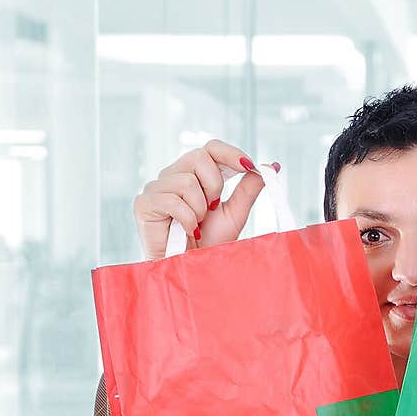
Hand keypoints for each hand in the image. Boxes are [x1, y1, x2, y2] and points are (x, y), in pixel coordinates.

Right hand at [132, 139, 279, 259]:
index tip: (249, 166)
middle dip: (214, 185)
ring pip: (186, 181)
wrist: (192, 268)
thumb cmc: (210, 243)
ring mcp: (156, 188)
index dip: (230, 153)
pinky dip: (187, 219)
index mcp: (194, 174)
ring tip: (196, 224)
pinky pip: (172, 200)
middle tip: (212, 208)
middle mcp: (173, 175)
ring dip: (199, 208)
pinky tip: (187, 231)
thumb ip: (249, 188)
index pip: (210, 148)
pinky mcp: (144, 203)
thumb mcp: (235, 212)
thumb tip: (272, 166)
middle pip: (198, 156)